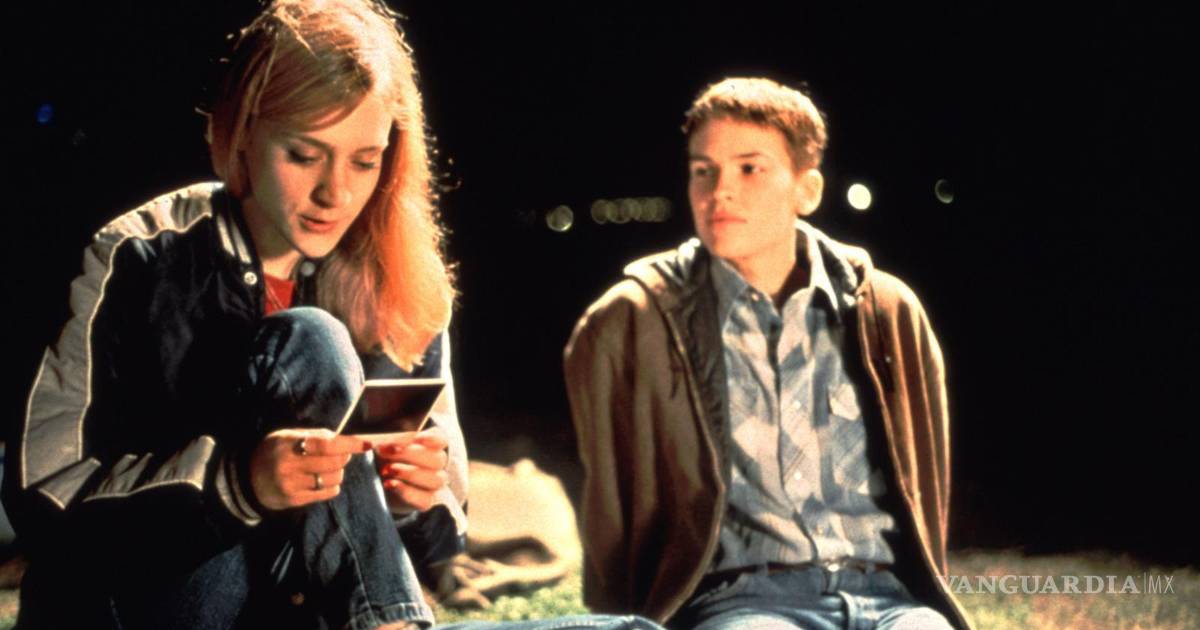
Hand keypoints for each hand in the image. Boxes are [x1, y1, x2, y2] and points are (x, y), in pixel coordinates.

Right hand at [249, 428, 370, 511]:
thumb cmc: (274, 452)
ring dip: (338, 472)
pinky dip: (332, 486)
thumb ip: (314, 435)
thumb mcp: (288, 436)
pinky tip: (323, 481)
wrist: (248, 479)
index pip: (327, 444)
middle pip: (334, 463)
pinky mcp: (294, 500)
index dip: (350, 444)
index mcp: (288, 444)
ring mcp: (291, 485)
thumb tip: (343, 438)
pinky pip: (327, 493)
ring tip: (328, 468)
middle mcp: (289, 465)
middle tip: (342, 455)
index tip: (367, 444)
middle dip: (345, 458)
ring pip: (333, 479)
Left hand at [374, 429, 448, 513]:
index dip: (431, 439)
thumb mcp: (384, 445)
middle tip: (387, 451)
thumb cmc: (385, 456)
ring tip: (386, 470)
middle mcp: (438, 464)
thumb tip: (371, 441)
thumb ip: (385, 441)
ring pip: (436, 480)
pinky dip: (406, 492)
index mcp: (432, 445)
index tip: (416, 437)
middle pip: (437, 460)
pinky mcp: (426, 501)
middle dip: (411, 454)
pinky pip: (424, 499)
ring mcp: (434, 484)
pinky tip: (389, 485)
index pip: (441, 440)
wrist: (381, 482)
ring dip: (410, 473)